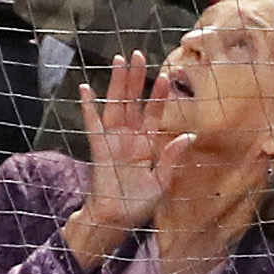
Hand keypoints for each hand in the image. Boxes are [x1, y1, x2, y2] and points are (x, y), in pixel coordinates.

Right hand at [65, 51, 190, 264]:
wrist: (115, 219)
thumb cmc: (139, 203)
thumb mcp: (162, 182)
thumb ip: (171, 158)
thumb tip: (188, 135)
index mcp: (148, 143)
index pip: (155, 113)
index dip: (160, 96)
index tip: (167, 76)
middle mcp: (130, 136)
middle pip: (134, 100)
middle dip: (137, 78)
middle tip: (140, 54)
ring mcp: (113, 139)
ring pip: (116, 104)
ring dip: (117, 83)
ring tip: (119, 61)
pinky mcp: (98, 146)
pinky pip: (92, 122)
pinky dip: (88, 105)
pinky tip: (86, 88)